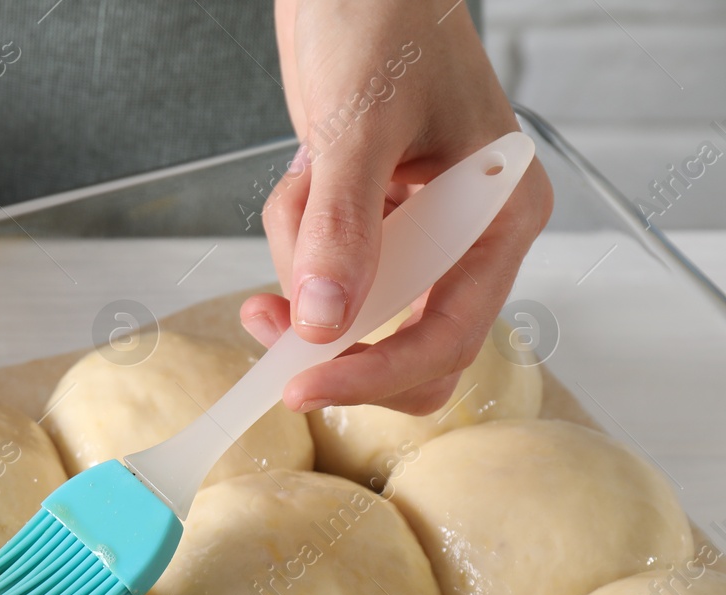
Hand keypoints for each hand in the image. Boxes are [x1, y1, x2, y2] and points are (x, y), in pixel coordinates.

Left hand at [244, 0, 552, 414]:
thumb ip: (342, 227)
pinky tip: (301, 176)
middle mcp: (467, 234)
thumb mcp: (357, 126)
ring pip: (349, 306)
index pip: (447, 336)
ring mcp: (416, 230)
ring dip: (302, 258)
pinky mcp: (371, 220)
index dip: (374, 376)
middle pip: (405, 345)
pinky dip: (294, 235)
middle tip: (268, 319)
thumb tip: (324, 324)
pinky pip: (322, 265)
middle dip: (333, 337)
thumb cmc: (381, 21)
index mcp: (498, 215)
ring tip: (302, 177)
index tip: (303, 386)